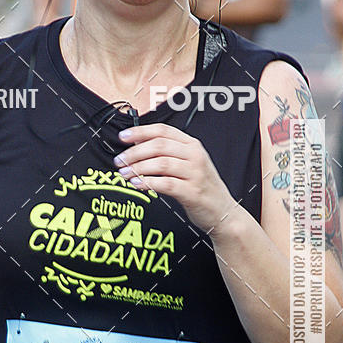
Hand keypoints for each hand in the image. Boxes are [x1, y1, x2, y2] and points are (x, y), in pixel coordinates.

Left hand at [114, 123, 234, 235]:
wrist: (223, 211)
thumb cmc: (201, 187)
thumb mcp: (188, 164)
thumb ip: (167, 154)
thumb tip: (137, 146)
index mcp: (192, 145)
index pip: (162, 131)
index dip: (140, 131)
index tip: (123, 137)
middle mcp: (195, 156)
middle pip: (159, 146)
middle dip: (134, 152)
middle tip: (120, 160)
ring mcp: (195, 174)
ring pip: (161, 163)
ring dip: (138, 168)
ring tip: (125, 173)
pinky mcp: (192, 192)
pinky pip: (166, 184)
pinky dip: (148, 183)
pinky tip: (137, 184)